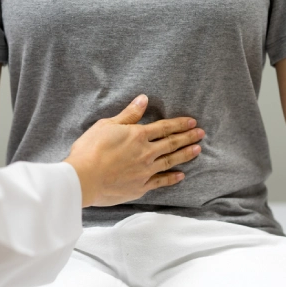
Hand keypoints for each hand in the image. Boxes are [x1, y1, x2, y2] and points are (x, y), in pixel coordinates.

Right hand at [65, 94, 203, 207]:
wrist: (84, 178)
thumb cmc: (90, 150)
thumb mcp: (107, 125)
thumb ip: (128, 115)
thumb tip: (143, 99)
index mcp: (137, 135)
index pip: (164, 128)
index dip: (179, 124)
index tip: (192, 122)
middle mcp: (146, 153)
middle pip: (171, 143)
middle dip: (188, 137)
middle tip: (201, 134)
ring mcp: (145, 171)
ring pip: (170, 161)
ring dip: (185, 155)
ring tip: (197, 150)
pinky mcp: (140, 187)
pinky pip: (160, 182)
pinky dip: (172, 178)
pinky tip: (181, 176)